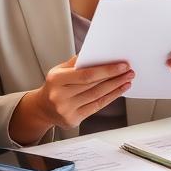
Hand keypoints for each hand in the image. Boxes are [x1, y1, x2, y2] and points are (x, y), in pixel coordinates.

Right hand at [9, 55, 133, 143]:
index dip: (105, 70)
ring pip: (97, 96)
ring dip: (115, 87)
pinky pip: (96, 107)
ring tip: (127, 79)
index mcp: (56, 79)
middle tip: (129, 70)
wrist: (42, 108)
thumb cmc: (54, 86)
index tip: (121, 64)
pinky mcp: (73, 119)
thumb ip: (76, 62)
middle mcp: (60, 95)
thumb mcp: (59, 71)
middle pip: (93, 85)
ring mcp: (66, 109)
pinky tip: (119, 90)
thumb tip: (96, 52)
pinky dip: (110, 97)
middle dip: (114, 77)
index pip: (85, 74)